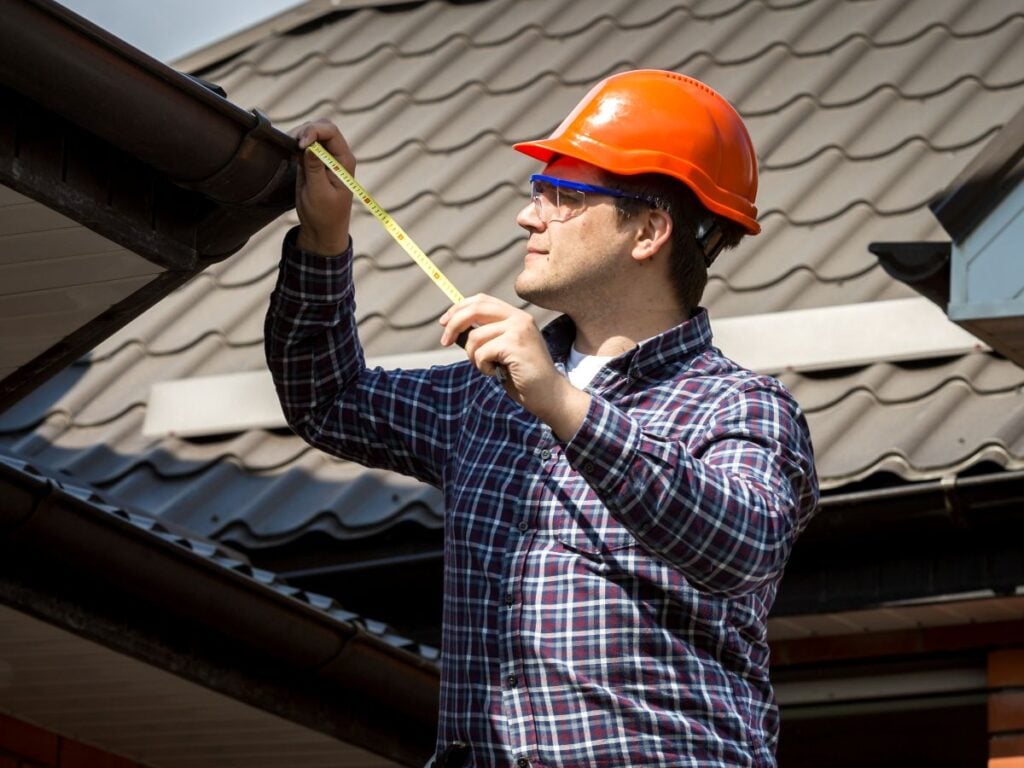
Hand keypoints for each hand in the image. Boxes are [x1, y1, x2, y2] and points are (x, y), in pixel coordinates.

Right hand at [290, 119, 354, 255]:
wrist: (322, 230)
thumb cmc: (325, 215)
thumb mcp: (318, 193)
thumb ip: (314, 168)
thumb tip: (310, 145)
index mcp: (344, 161)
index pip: (331, 132)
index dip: (314, 131)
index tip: (300, 145)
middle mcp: (337, 156)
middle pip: (323, 127)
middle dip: (306, 130)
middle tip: (292, 143)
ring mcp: (325, 158)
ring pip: (313, 133)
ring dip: (300, 135)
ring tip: (289, 147)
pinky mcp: (313, 162)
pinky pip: (305, 144)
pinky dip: (296, 143)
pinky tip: (289, 152)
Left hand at [439, 295, 590, 438]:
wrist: (549, 395)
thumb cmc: (523, 376)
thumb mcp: (502, 350)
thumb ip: (486, 336)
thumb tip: (454, 329)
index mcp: (516, 316)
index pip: (482, 300)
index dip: (459, 308)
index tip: (444, 322)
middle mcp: (519, 318)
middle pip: (475, 309)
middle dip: (454, 324)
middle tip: (443, 341)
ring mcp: (518, 330)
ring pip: (475, 336)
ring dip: (473, 356)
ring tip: (487, 368)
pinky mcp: (515, 344)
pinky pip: (482, 352)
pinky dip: (482, 366)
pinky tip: (495, 373)